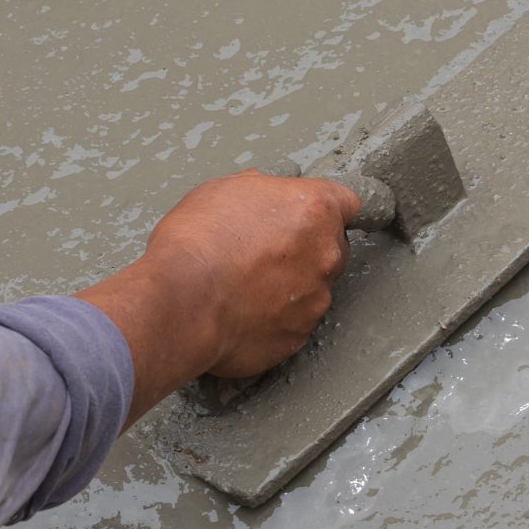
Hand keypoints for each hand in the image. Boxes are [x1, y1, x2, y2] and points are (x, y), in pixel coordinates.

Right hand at [78, 170, 360, 422]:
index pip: (348, 202)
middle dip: (305, 249)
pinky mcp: (297, 337)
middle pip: (332, 248)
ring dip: (290, 287)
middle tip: (264, 252)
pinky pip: (292, 324)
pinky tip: (241, 312)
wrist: (181, 301)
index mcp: (315, 209)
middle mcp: (326, 255)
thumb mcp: (223, 190)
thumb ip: (259, 191)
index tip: (313, 216)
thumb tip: (260, 196)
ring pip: (313, 289)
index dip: (326, 209)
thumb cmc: (197, 242)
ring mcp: (315, 300)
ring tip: (245, 286)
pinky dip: (273, 320)